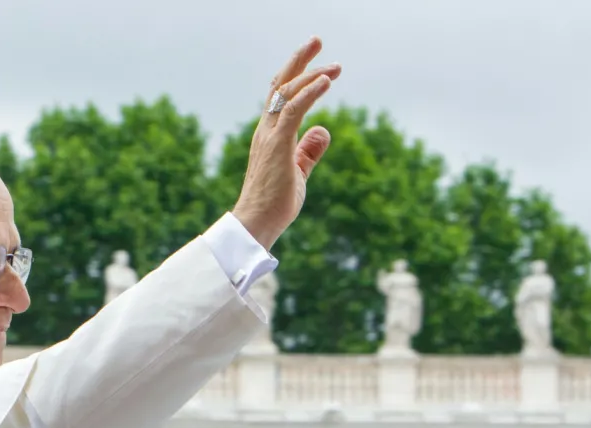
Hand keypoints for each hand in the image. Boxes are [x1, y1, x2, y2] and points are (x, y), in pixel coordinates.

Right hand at [232, 37, 340, 248]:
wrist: (255, 224)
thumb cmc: (273, 204)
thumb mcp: (297, 172)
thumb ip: (308, 151)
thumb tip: (323, 129)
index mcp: (269, 136)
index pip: (279, 97)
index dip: (295, 75)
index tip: (314, 62)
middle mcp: (266, 130)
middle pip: (280, 85)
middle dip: (299, 61)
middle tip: (317, 40)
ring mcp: (270, 137)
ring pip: (287, 92)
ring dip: (311, 73)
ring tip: (335, 65)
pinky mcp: (278, 146)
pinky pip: (294, 110)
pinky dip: (310, 92)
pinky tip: (326, 81)